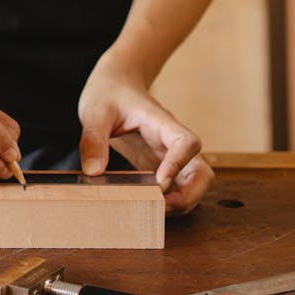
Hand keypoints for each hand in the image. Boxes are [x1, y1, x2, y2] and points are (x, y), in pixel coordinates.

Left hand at [76, 63, 212, 215]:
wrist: (116, 83)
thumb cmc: (109, 92)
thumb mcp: (95, 111)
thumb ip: (93, 139)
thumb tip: (94, 172)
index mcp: (160, 123)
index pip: (186, 143)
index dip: (178, 164)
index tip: (159, 182)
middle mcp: (171, 142)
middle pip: (201, 172)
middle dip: (189, 195)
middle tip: (160, 207)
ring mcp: (168, 156)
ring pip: (194, 183)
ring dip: (182, 203)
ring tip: (153, 211)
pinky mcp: (160, 166)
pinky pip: (177, 188)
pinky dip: (170, 202)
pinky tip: (147, 206)